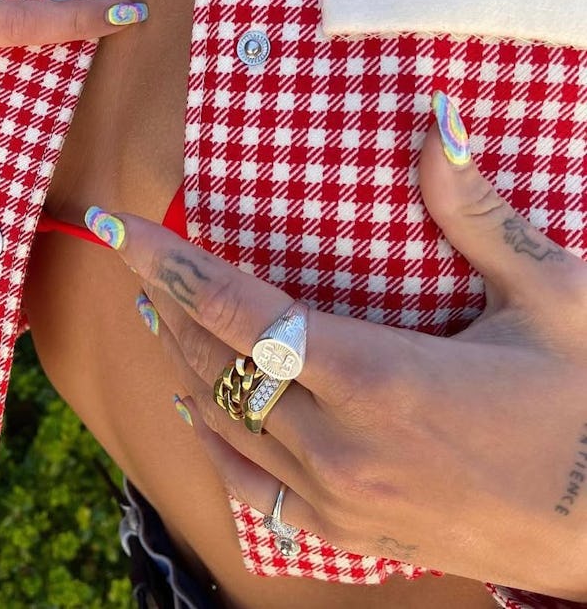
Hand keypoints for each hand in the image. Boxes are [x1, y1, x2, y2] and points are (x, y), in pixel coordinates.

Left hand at [85, 96, 586, 598]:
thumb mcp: (551, 299)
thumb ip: (477, 215)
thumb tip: (438, 123)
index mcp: (378, 378)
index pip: (237, 308)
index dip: (166, 261)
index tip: (114, 225)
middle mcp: (340, 446)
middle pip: (214, 360)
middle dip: (166, 299)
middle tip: (138, 252)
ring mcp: (340, 501)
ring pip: (221, 423)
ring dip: (182, 361)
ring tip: (160, 310)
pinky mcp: (353, 534)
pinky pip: (251, 492)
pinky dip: (213, 442)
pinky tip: (200, 413)